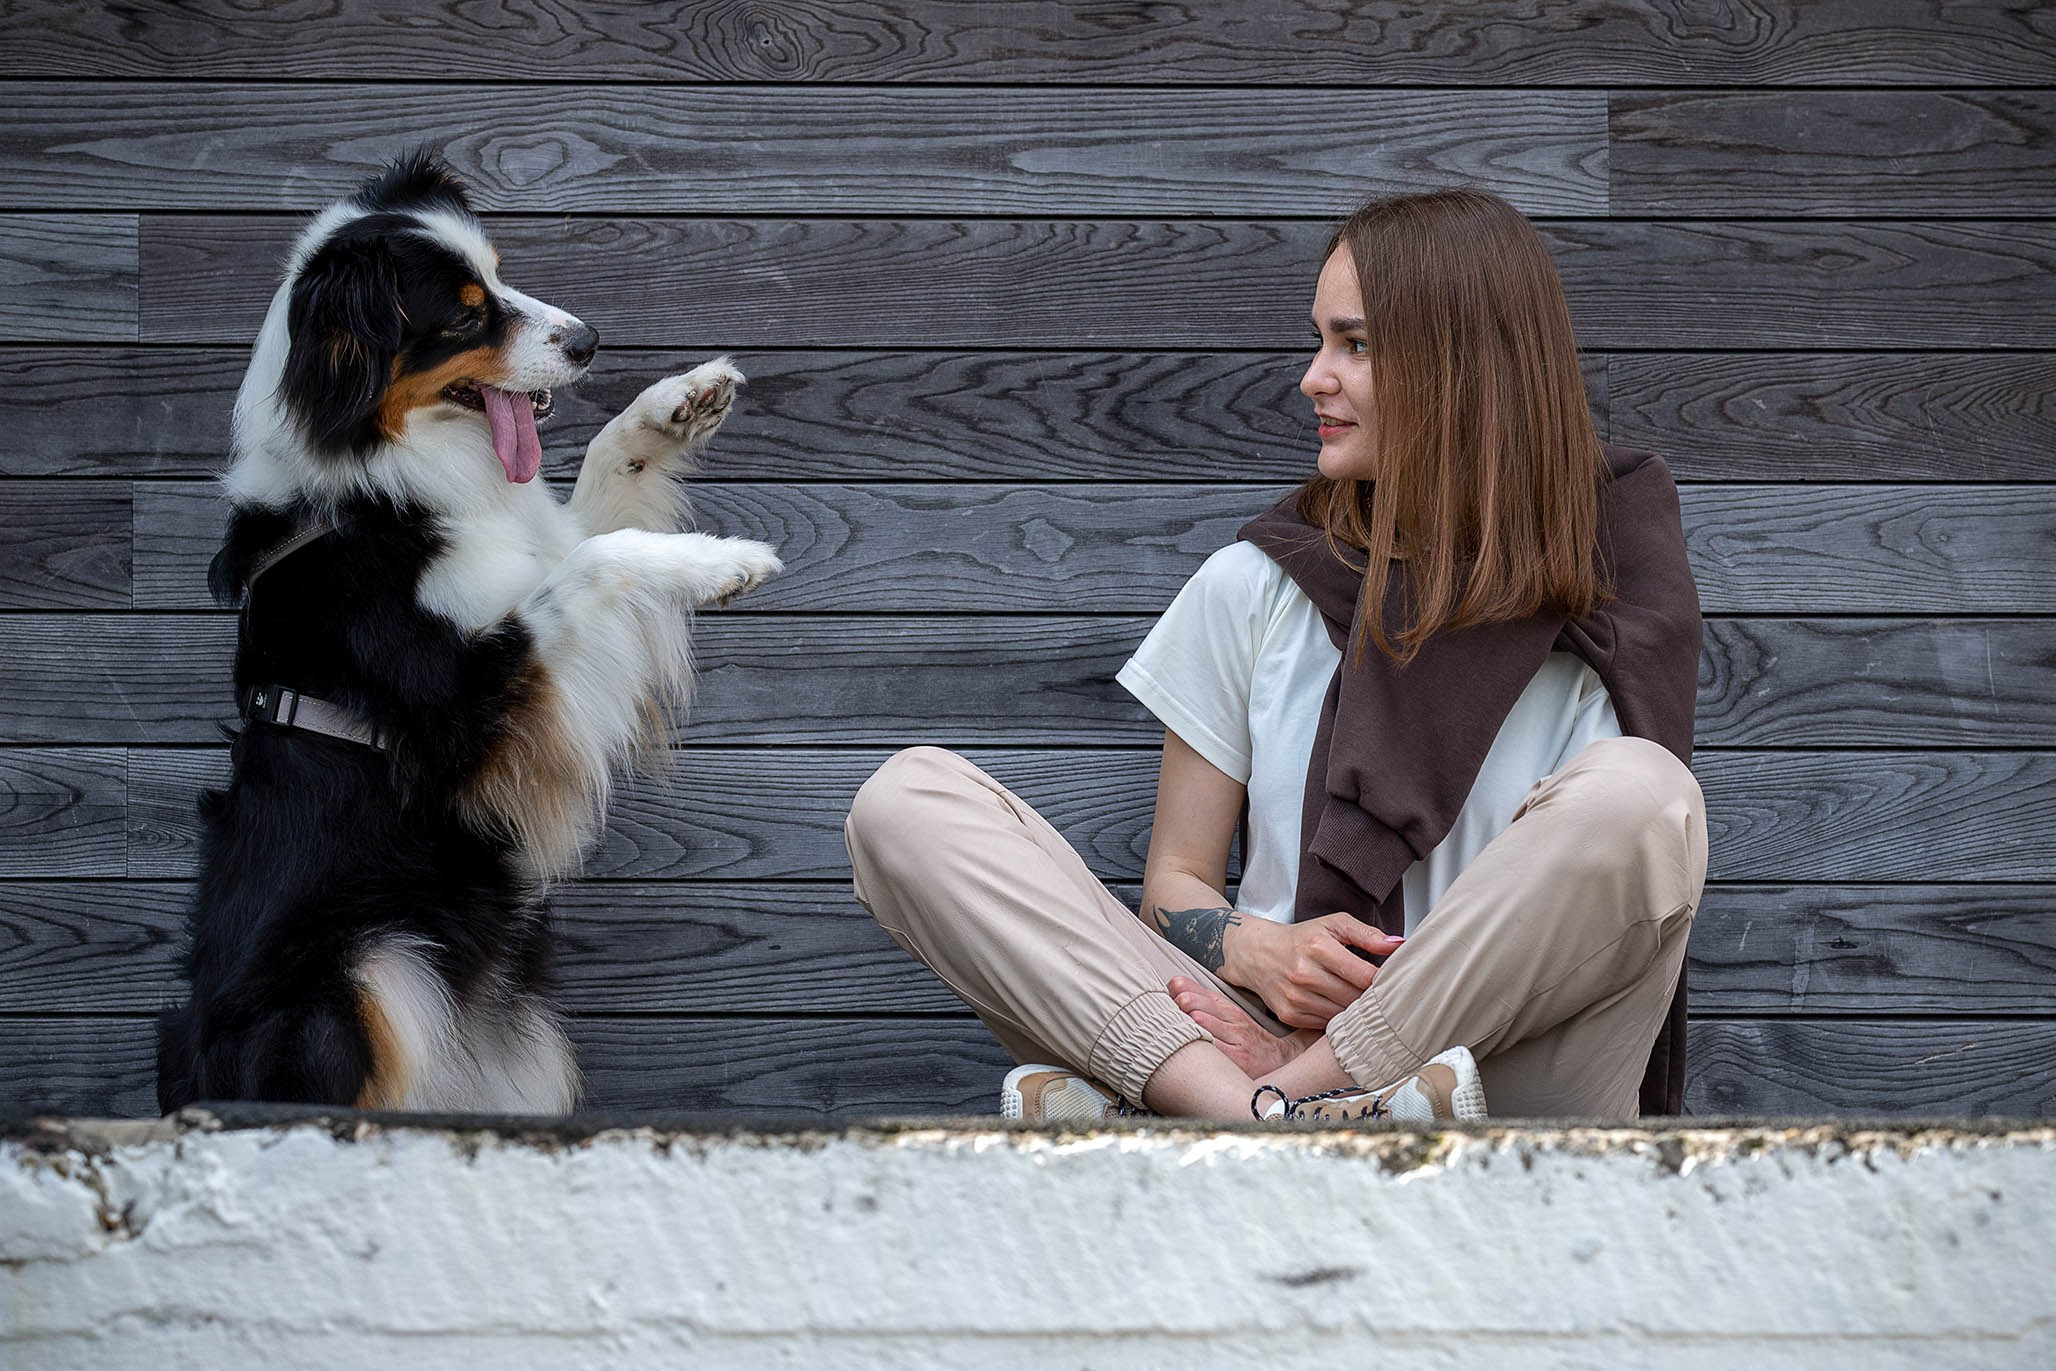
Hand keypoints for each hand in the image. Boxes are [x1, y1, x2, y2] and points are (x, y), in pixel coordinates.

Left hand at [1168, 976, 1318, 1078]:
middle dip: (1178, 1004)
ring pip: (1202, 1023)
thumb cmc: (1249, 1040)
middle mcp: (1232, 1020)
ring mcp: (1235, 1040)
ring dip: (1184, 1021)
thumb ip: (1206, 1003)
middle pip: (1196, 1004)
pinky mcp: (1237, 1060)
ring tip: (1172, 1023)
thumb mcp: (1232, 1016)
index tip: (1169, 991)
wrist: (1281, 1061)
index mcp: (1229, 1008)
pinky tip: (1187, 1043)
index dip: (1180, 989)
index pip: (1200, 992)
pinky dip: (1197, 1043)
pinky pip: (1212, 1049)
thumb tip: (1174, 986)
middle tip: (1166, 1008)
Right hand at [1220, 913, 1402, 1029]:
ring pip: (1342, 1015)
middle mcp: (1304, 974)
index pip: (1365, 976)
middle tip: (1376, 992)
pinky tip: (1335, 1004)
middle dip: (1369, 997)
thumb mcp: (1333, 925)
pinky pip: (1326, 1024)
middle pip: (1355, 998)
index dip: (1382, 981)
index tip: (1389, 980)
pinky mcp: (1289, 1015)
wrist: (1257, 954)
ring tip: (1355, 997)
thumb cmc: (1301, 938)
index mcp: (1318, 947)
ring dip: (1353, 1010)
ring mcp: (1295, 997)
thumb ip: (1367, 934)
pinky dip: (1335, 1018)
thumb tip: (1398, 944)